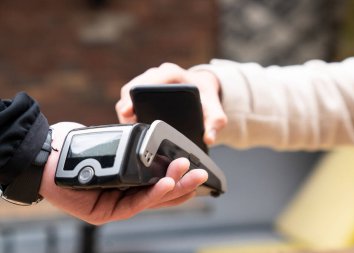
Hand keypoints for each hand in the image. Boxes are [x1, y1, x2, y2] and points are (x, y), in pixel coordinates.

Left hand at [39, 122, 207, 224]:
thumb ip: (133, 149)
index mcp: (127, 180)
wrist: (46, 153)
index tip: (194, 169)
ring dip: (173, 188)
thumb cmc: (76, 146)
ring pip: (150, 201)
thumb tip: (156, 143)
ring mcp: (114, 205)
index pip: (157, 183)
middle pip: (159, 193)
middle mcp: (123, 194)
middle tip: (202, 175)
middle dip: (183, 184)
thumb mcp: (112, 143)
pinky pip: (134, 204)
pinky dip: (153, 194)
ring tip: (191, 177)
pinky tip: (167, 184)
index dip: (177, 178)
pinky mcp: (104, 213)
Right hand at [115, 63, 227, 144]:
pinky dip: (128, 109)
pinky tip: (132, 123)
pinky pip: (129, 97)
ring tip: (130, 127)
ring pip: (127, 93)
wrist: (204, 89)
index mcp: (172, 74)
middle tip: (128, 126)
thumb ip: (215, 123)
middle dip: (126, 106)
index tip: (129, 111)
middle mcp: (158, 74)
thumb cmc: (207, 97)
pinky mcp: (145, 88)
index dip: (134, 96)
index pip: (147, 82)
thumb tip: (209, 138)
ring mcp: (149, 80)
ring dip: (125, 109)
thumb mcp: (215, 110)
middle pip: (132, 88)